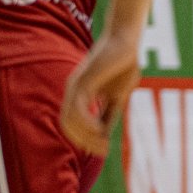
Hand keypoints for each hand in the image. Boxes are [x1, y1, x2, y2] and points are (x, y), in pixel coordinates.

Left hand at [61, 32, 142, 156]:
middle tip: (103, 151)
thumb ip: (109, 112)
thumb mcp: (117, 95)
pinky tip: (101, 129)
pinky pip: (79, 108)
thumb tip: (104, 134)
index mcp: (79, 94)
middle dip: (84, 141)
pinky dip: (88, 123)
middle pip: (66, 125)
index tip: (104, 150)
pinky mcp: (84, 81)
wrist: (125, 41)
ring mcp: (76, 85)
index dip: (85, 140)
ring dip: (86, 135)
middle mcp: (72, 91)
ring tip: (104, 143)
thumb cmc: (123, 65)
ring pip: (69, 119)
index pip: (72, 124)